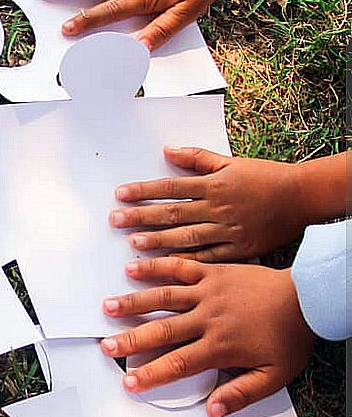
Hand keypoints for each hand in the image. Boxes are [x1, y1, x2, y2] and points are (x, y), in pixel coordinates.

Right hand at [101, 258, 314, 416]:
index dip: (151, 374)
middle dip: (131, 341)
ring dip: (132, 303)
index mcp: (220, 346)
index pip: (178, 363)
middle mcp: (208, 319)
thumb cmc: (292, 336)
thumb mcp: (275, 376)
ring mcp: (208, 292)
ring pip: (163, 298)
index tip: (129, 381)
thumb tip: (213, 410)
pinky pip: (179, 268)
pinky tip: (131, 267)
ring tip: (107, 307)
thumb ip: (242, 394)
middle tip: (107, 348)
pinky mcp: (212, 272)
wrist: (310, 296)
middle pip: (162, 331)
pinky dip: (155, 266)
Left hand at [110, 147, 308, 261]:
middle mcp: (217, 208)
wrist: (302, 197)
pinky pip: (208, 257)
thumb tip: (168, 151)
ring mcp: (227, 230)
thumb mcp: (231, 163)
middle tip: (115, 220)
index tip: (120, 194)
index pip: (170, 187)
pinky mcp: (237, 249)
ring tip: (134, 242)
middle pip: (172, 213)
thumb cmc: (265, 178)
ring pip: (186, 236)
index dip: (143, 191)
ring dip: (158, 240)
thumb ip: (197, 159)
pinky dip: (187, 261)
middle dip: (141, 216)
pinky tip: (165, 265)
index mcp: (213, 185)